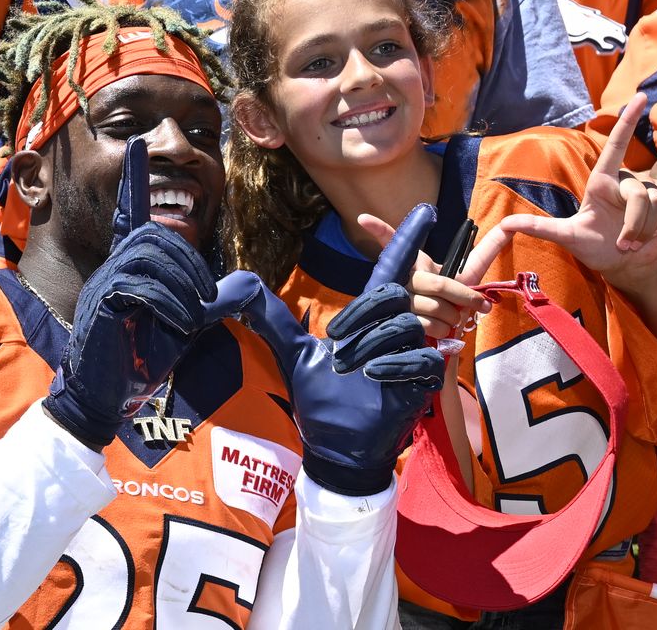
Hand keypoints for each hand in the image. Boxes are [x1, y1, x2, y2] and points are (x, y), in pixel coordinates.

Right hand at [43, 139, 261, 449]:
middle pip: (157, 236)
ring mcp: (104, 280)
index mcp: (130, 262)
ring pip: (150, 257)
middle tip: (201, 301)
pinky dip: (167, 303)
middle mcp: (115, 264)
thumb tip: (251, 283)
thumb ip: (216, 301)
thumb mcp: (188, 323)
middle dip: (189, 265)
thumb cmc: (141, 354)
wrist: (103, 392)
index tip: (140, 142)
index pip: (132, 212)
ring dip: (180, 286)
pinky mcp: (101, 301)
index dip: (136, 178)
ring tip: (188, 317)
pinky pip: (138, 284)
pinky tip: (176, 325)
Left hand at [245, 204, 444, 495]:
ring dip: (371, 343)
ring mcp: (415, 352)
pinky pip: (419, 356)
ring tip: (352, 369)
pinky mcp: (426, 379)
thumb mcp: (292, 351)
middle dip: (361, 317)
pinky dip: (393, 363)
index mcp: (372, 315)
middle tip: (337, 345)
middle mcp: (397, 327)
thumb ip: (267, 315)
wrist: (337, 447)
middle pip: (393, 294)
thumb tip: (230, 283)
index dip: (405, 237)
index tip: (424, 209)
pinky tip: (374, 376)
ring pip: (404, 323)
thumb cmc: (320, 400)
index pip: (393, 268)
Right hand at [358, 213, 488, 341]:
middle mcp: (403, 278)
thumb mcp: (468, 271)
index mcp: (414, 262)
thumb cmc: (452, 298)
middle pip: (440, 284)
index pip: (392, 241)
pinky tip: (439, 330)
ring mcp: (399, 301)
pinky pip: (429, 325)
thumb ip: (487, 249)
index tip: (364, 218)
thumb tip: (510, 225)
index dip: (379, 230)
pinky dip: (444, 331)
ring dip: (454, 318)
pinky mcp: (400, 323)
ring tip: (451, 319)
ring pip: (436, 308)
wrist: (440, 334)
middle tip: (482, 306)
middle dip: (466, 297)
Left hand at [458, 93, 656, 297]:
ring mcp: (647, 190)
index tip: (639, 96)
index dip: (628, 120)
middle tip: (623, 243)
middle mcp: (625, 181)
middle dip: (634, 223)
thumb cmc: (595, 247)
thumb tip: (504, 225)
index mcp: (602, 181)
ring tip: (633, 240)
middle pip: (639, 193)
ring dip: (645, 229)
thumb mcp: (567, 237)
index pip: (616, 145)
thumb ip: (539, 228)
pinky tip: (651, 233)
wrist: (624, 265)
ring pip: (655, 202)